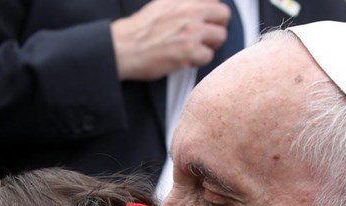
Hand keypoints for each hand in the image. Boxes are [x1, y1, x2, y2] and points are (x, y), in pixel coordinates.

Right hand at [111, 0, 230, 80]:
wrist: (122, 48)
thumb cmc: (137, 32)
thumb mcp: (160, 6)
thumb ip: (180, 5)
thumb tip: (195, 8)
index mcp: (182, 0)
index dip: (212, 11)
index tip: (207, 20)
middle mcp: (189, 11)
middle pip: (223, 14)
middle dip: (217, 26)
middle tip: (207, 37)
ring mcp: (191, 30)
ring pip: (220, 36)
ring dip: (209, 45)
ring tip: (195, 50)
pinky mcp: (189, 50)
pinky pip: (208, 56)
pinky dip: (199, 61)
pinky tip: (186, 60)